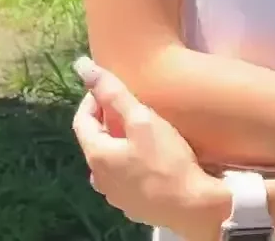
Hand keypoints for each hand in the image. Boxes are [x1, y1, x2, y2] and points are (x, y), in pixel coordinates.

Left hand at [72, 56, 228, 236]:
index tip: (110, 88)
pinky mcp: (133, 205)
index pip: (81, 120)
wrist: (194, 208)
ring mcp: (115, 195)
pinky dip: (132, 161)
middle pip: (96, 140)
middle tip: (131, 106)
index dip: (92, 99)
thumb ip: (113, 93)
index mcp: (96, 156)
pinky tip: (152, 157)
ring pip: (111, 160)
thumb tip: (81, 66)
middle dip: (108, 120)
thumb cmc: (167, 161)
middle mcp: (99, 178)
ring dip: (121, 142)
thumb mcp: (142, 120)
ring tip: (143, 130)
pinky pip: (125, 176)